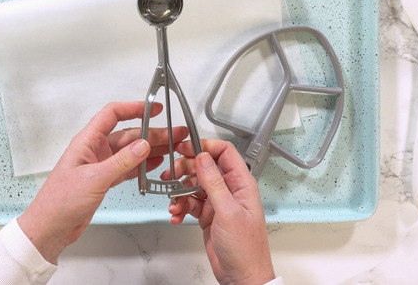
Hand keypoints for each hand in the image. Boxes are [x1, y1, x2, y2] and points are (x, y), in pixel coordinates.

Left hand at [18, 101, 186, 263]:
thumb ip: (122, 162)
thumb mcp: (95, 178)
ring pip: (130, 151)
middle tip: (175, 134)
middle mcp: (94, 149)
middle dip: (152, 133)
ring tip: (172, 148)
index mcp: (87, 141)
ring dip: (150, 149)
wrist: (50, 227)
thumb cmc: (60, 201)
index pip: (112, 114)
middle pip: (128, 134)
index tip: (155, 108)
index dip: (134, 108)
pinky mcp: (104, 180)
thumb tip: (144, 145)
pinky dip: (142, 166)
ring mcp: (100, 165)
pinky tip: (155, 164)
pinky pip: (127, 167)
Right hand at [164, 140, 274, 284]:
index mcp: (241, 184)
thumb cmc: (246, 249)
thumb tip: (203, 158)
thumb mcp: (228, 212)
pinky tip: (176, 216)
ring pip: (193, 185)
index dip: (204, 146)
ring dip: (179, 192)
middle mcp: (229, 190)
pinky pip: (189, 203)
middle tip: (170, 176)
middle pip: (204, 167)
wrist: (242, 277)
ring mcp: (218, 203)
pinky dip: (180, 208)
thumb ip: (214, 183)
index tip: (185, 148)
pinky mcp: (208, 215)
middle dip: (185, 170)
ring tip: (173, 203)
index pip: (224, 152)